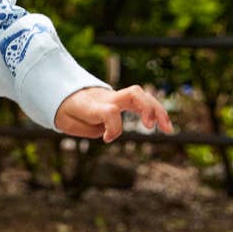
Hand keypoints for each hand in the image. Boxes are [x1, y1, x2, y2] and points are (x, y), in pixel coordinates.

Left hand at [54, 85, 173, 143]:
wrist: (64, 92)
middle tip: (151, 128)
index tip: (106, 139)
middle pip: (132, 94)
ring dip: (157, 110)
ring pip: (141, 95)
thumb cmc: (65, 110)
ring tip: (169, 129)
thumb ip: (87, 128)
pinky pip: (141, 100)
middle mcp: (106, 97)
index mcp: (90, 104)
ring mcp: (115, 96)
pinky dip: (155, 111)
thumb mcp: (66, 122)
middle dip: (146, 109)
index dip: (113, 127)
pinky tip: (165, 126)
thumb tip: (109, 132)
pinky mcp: (121, 99)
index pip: (109, 111)